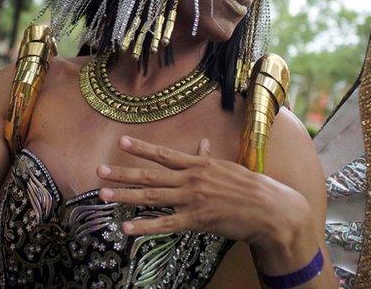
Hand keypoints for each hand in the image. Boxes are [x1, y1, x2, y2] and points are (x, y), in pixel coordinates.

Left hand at [97, 136, 320, 267]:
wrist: (270, 209)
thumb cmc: (250, 188)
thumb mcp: (227, 168)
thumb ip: (208, 159)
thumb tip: (201, 145)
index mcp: (198, 164)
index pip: (164, 154)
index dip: (141, 147)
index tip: (121, 140)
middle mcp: (191, 179)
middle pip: (150, 175)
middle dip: (123, 173)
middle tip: (100, 171)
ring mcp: (192, 200)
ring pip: (152, 197)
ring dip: (125, 196)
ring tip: (104, 194)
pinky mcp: (196, 220)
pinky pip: (165, 224)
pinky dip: (144, 226)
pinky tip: (126, 228)